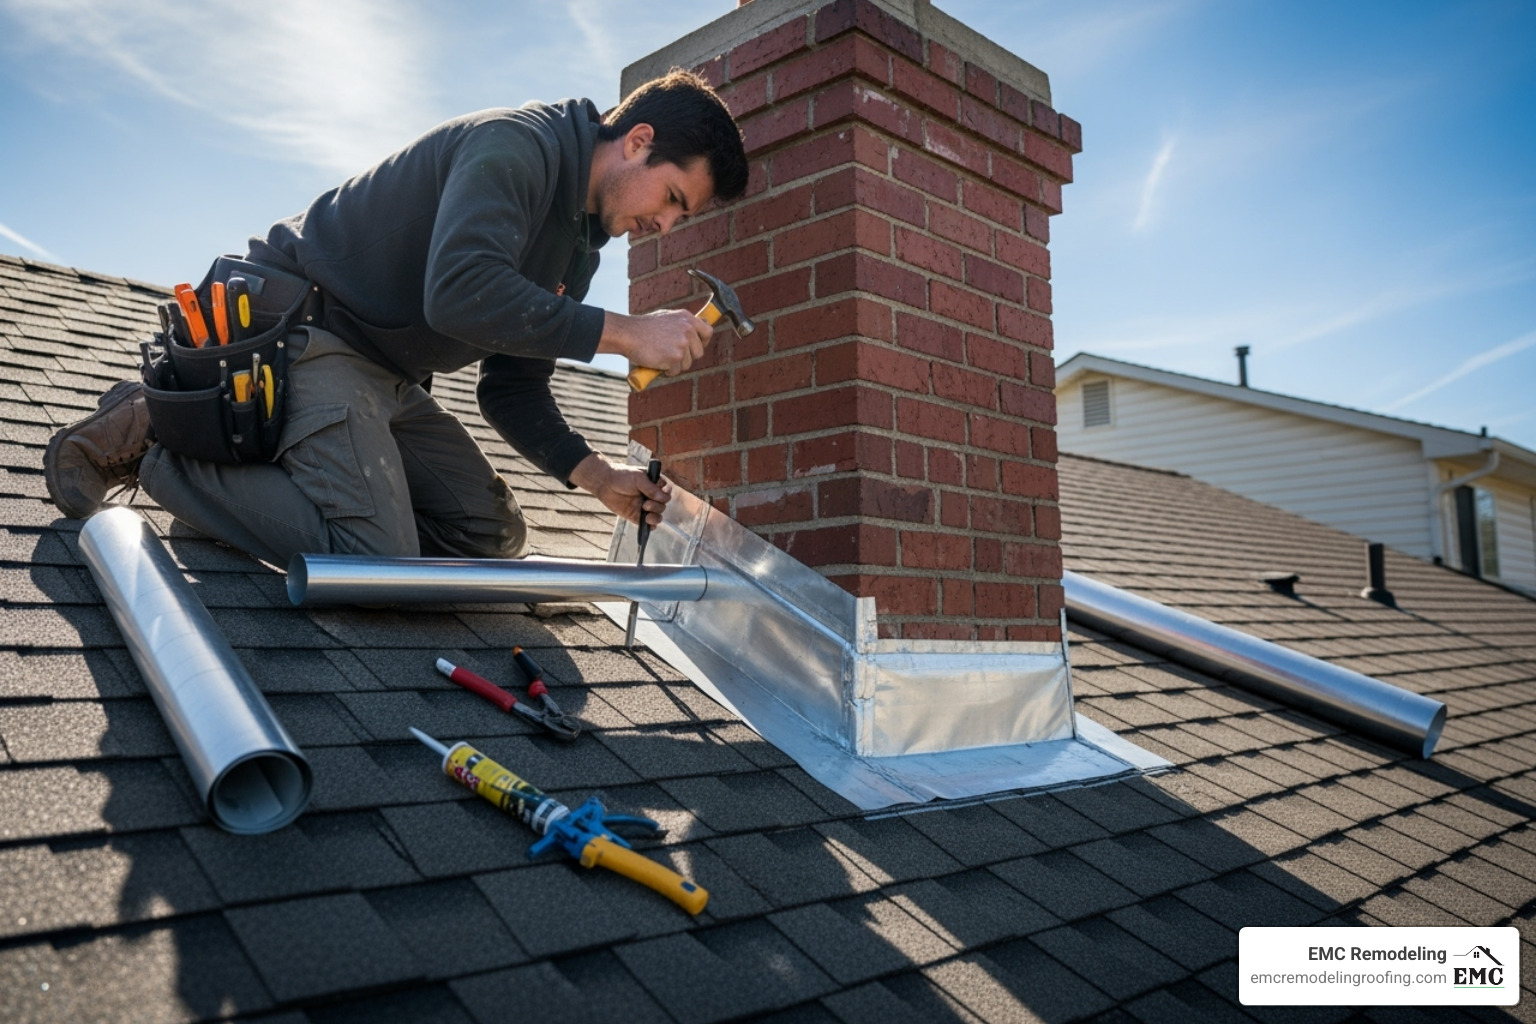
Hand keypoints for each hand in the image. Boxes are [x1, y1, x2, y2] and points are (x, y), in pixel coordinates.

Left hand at [568, 454, 670, 527]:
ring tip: (646, 516)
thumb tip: (664, 498)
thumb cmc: (622, 476)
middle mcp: (651, 496)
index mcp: (654, 484)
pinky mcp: (637, 516)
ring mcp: (645, 507)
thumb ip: (651, 488)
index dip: (665, 495)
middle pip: (663, 505)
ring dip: (655, 517)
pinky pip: (648, 524)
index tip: (659, 495)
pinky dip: (650, 526)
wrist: (605, 483)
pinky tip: (647, 524)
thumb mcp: (638, 478)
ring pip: (658, 515)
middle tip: (645, 504)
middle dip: (656, 506)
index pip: (667, 492)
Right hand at [597, 309, 711, 375]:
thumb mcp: (667, 318)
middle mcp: (687, 329)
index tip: (695, 348)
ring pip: (688, 364)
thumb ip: (681, 325)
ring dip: (675, 365)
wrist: (627, 333)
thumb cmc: (643, 328)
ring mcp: (682, 343)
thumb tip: (695, 333)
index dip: (703, 342)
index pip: (708, 332)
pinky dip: (667, 371)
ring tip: (660, 356)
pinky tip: (657, 362)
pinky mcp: (675, 357)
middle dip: (687, 357)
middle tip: (672, 355)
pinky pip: (676, 371)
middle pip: (699, 352)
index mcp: (687, 318)